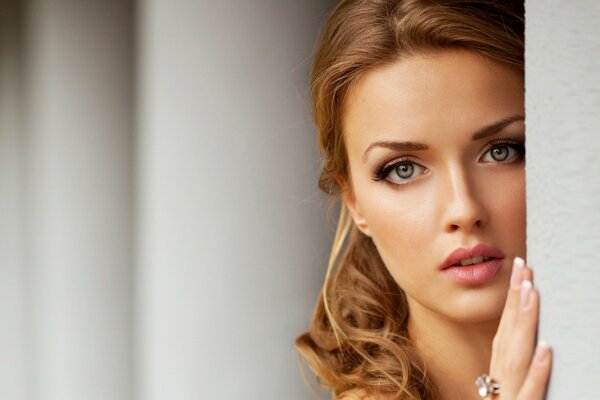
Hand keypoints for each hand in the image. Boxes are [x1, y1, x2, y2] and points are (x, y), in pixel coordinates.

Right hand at [487, 257, 552, 398]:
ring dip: (524, 322)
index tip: (520, 270)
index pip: (505, 326)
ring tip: (533, 294)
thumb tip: (529, 338)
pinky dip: (537, 369)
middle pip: (509, 331)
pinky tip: (547, 350)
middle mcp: (500, 375)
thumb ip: (510, 363)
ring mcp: (509, 393)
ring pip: (518, 353)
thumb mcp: (503, 385)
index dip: (512, 298)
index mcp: (498, 367)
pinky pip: (530, 389)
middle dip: (516, 298)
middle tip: (524, 267)